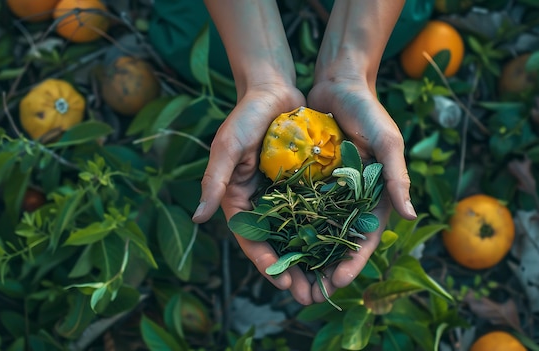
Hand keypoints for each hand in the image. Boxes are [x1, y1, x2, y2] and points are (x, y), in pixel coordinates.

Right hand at [192, 84, 322, 304]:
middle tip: (309, 295)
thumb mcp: (227, 147)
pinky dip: (323, 230)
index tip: (283, 282)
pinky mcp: (300, 184)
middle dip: (291, 270)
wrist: (273, 90)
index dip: (265, 262)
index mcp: (237, 199)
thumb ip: (214, 181)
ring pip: (296, 234)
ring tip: (326, 281)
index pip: (251, 239)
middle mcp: (260, 202)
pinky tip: (339, 247)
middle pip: (275, 244)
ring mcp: (281, 194)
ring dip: (309, 258)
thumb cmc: (246, 116)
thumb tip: (198, 219)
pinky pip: (313, 212)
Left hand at [306, 77, 416, 301]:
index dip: (354, 261)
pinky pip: (299, 209)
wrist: (339, 85)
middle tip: (310, 295)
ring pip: (318, 233)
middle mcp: (353, 199)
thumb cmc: (369, 112)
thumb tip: (411, 216)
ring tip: (292, 280)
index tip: (339, 281)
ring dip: (307, 257)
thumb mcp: (388, 142)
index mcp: (376, 196)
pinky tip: (276, 245)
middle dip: (327, 270)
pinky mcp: (310, 181)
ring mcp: (330, 191)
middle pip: (340, 243)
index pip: (366, 237)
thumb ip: (397, 178)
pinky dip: (290, 228)